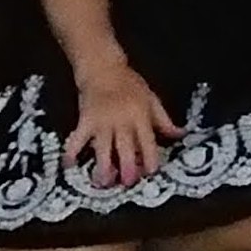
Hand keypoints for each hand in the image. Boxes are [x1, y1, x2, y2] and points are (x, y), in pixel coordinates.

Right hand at [67, 58, 176, 188]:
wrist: (103, 68)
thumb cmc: (129, 83)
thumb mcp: (151, 99)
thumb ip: (164, 120)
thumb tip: (181, 135)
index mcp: (140, 116)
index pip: (147, 140)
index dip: (150, 157)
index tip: (151, 172)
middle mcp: (122, 121)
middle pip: (125, 146)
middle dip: (127, 166)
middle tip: (128, 183)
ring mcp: (102, 122)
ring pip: (102, 147)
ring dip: (102, 165)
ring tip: (103, 182)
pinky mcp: (85, 120)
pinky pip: (77, 138)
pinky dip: (72, 151)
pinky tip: (69, 165)